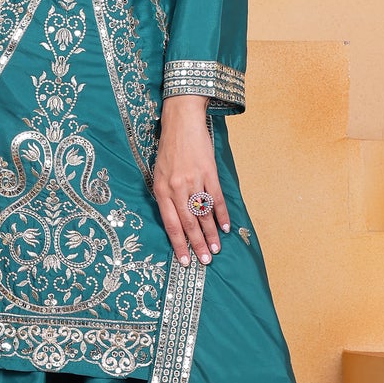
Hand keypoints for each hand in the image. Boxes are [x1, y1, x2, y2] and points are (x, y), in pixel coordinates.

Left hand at [152, 95, 229, 265]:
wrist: (181, 121)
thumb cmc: (168, 149)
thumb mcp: (158, 173)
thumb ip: (165, 196)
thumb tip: (176, 220)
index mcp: (161, 189)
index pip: (171, 224)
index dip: (179, 244)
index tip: (185, 260)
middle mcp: (176, 187)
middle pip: (188, 223)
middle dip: (197, 244)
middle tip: (205, 261)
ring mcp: (194, 179)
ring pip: (203, 213)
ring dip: (211, 233)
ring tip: (216, 249)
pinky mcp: (208, 171)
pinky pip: (216, 198)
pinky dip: (222, 214)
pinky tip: (225, 227)